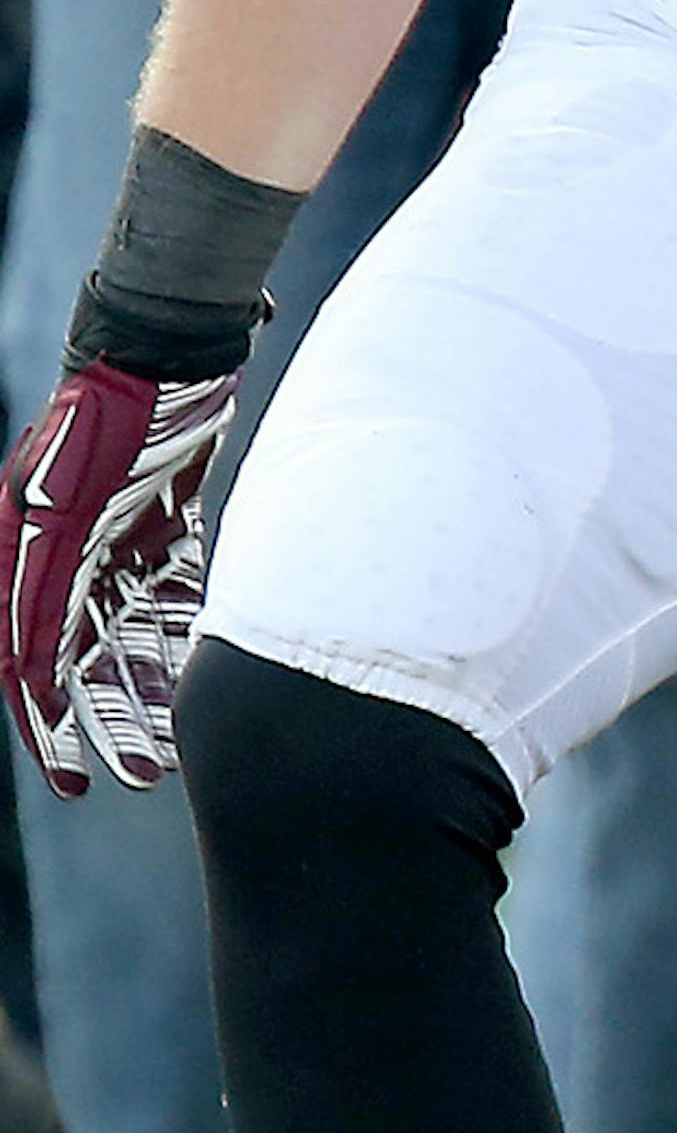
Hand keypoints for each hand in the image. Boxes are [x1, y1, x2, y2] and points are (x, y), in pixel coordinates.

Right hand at [0, 360, 236, 795]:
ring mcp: (117, 543)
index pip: (29, 664)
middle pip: (82, 661)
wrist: (167, 349)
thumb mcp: (64, 509)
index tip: (72, 783)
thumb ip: (44, 585)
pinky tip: (195, 687)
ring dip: (144, 696)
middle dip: (105, 723)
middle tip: (136, 780)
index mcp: (25, 556)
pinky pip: (171, 604)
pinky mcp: (167, 528)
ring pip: (128, 640)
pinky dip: (177, 646)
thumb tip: (30, 672)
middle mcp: (66, 557)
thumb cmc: (107, 422)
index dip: (49, 728)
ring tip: (165, 754)